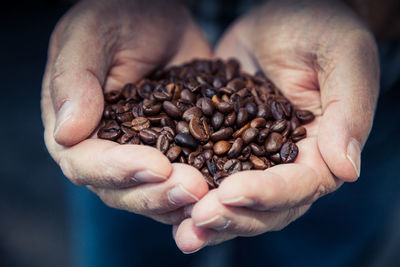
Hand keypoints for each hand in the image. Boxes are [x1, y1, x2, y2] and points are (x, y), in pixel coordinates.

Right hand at [41, 0, 210, 223]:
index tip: (157, 165)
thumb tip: (66, 133)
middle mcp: (105, 152)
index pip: (86, 163)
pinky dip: (201, 192)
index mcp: (74, 129)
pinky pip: (183, 179)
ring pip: (154, 194)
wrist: (158, 15)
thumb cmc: (117, 17)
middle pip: (121, 190)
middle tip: (193, 188)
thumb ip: (73, 78)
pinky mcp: (174, 153)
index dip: (119, 170)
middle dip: (157, 193)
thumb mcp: (91, 34)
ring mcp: (141, 156)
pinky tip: (221, 192)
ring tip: (209, 195)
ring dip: (180, 201)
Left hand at [173, 0, 379, 251]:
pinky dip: (191, 194)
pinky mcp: (225, 144)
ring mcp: (253, 157)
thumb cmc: (321, 27)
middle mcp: (287, 163)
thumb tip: (347, 170)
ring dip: (210, 219)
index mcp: (320, 149)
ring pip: (234, 201)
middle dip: (232, 216)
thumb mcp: (343, 56)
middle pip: (265, 207)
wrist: (284, 15)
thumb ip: (350, 110)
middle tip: (197, 220)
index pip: (298, 186)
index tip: (232, 193)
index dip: (267, 194)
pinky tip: (168, 204)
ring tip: (183, 230)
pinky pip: (208, 175)